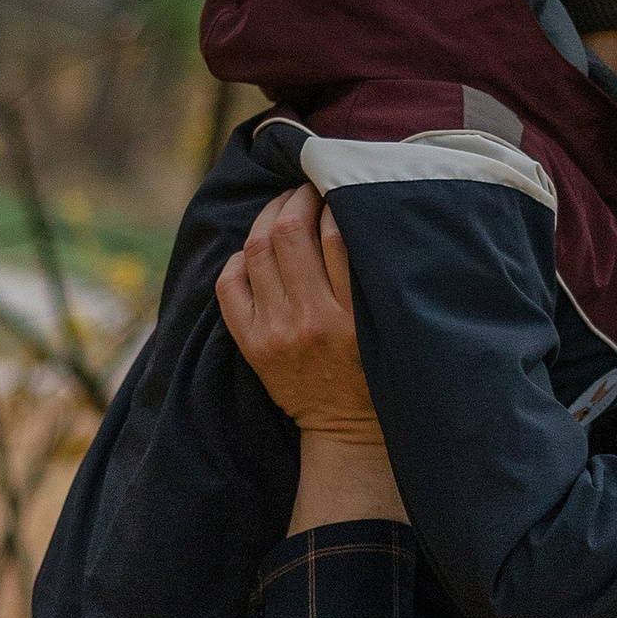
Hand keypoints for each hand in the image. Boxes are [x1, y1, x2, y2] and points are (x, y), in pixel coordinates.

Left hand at [216, 188, 386, 443]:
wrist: (345, 431)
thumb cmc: (375, 372)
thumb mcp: (386, 327)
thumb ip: (372, 278)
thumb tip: (352, 213)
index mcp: (352, 316)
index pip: (336, 235)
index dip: (331, 198)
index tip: (334, 186)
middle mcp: (311, 321)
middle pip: (290, 233)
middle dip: (295, 198)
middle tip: (305, 187)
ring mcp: (275, 333)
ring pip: (257, 250)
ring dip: (267, 217)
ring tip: (281, 208)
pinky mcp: (252, 345)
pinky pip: (230, 284)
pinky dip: (238, 257)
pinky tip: (254, 250)